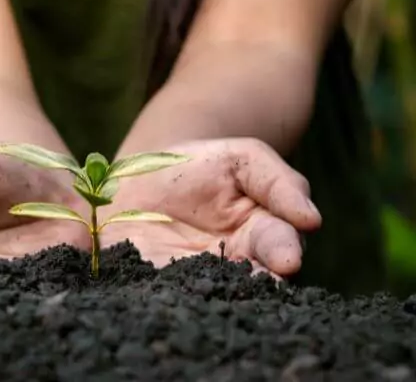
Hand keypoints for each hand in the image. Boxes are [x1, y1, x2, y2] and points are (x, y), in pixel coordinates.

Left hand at [99, 138, 321, 277]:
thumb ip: (278, 183)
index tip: (287, 260)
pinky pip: (170, 295)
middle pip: (254, 280)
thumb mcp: (243, 159)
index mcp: (264, 233)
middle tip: (259, 283)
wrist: (143, 179)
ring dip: (218, 296)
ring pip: (216, 295)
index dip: (283, 250)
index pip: (280, 243)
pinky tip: (170, 295)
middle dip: (258, 282)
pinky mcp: (163, 285)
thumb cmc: (202, 165)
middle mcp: (237, 264)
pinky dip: (171, 297)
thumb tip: (312, 220)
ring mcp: (199, 278)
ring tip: (216, 296)